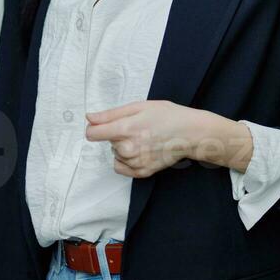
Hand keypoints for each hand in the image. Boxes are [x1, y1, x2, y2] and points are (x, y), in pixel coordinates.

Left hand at [84, 100, 199, 177]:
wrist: (190, 134)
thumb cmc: (167, 116)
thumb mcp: (139, 106)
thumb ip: (111, 114)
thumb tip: (89, 118)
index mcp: (127, 128)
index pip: (93, 134)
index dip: (94, 128)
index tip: (101, 125)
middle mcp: (129, 148)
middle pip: (107, 142)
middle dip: (117, 134)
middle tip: (137, 127)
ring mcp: (136, 162)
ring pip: (115, 154)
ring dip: (123, 147)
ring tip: (143, 138)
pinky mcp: (142, 172)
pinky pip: (120, 167)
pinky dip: (126, 160)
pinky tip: (140, 151)